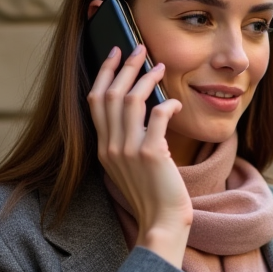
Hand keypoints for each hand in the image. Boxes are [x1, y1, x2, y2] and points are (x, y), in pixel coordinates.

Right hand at [87, 44, 190, 266]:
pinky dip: (168, 104)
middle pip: (110, 93)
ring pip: (131, 99)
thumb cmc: (152, 196)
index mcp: (102, 148)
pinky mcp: (151, 154)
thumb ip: (128, 141)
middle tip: (140, 48)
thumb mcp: (130, 167)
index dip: (105, 73)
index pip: (95, 100)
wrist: (161, 223)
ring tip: (160, 67)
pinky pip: (158, 116)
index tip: (116, 54)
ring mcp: (128, 150)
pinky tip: (177, 103)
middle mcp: (110, 147)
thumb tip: (144, 109)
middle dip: (126, 66)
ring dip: (147, 78)